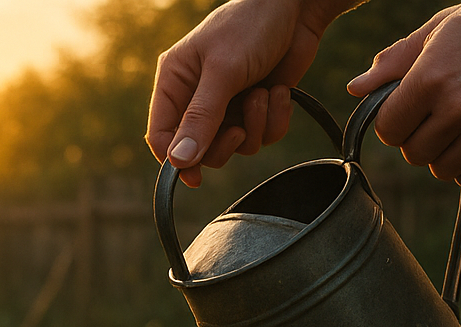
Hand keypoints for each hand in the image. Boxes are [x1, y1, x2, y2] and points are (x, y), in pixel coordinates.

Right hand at [147, 0, 345, 185]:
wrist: (299, 8)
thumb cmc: (252, 26)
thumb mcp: (223, 71)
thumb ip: (201, 118)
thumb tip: (178, 161)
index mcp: (175, 81)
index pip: (161, 135)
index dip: (175, 160)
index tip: (195, 176)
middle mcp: (197, 95)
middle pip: (198, 149)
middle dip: (224, 143)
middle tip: (239, 129)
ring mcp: (228, 103)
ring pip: (234, 146)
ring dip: (255, 126)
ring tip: (263, 94)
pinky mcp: (256, 106)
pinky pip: (261, 136)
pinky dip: (274, 120)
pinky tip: (280, 92)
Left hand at [347, 0, 460, 187]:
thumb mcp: (437, 30)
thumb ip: (394, 62)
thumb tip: (355, 89)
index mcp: (432, 77)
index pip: (388, 129)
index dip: (392, 122)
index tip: (405, 110)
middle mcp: (458, 106)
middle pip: (412, 153)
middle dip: (415, 138)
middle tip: (432, 116)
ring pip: (439, 170)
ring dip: (439, 154)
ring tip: (454, 127)